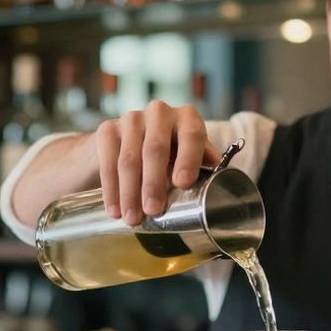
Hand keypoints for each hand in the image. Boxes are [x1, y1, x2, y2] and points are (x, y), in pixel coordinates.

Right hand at [95, 100, 221, 225]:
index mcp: (187, 118)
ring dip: (130, 192)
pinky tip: (114, 209)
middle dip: (153, 183)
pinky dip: (111, 189)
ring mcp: (131, 118)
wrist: (125, 146)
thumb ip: (204, 165)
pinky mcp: (107, 129)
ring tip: (132, 218)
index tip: (182, 183)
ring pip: (129, 158)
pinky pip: (108, 161)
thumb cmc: (168, 155)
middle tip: (153, 210)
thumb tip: (223, 181)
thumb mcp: (188, 157)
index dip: (188, 158)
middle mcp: (159, 112)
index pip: (191, 135)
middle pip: (155, 148)